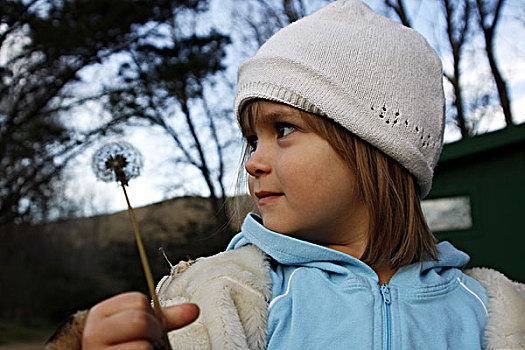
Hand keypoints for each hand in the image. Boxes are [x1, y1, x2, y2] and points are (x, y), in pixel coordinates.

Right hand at [82, 292, 198, 348]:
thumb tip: (194, 310)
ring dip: (148, 349)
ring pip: (141, 346)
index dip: (152, 315)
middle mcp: (94, 333)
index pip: (138, 301)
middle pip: (139, 320)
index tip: (149, 327)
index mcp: (102, 313)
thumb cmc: (123, 343)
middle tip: (150, 341)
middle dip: (153, 331)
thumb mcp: (140, 325)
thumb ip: (164, 317)